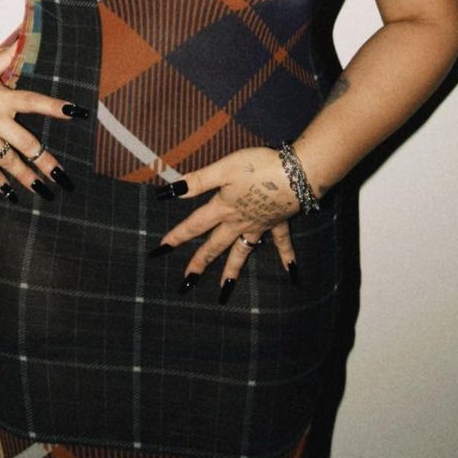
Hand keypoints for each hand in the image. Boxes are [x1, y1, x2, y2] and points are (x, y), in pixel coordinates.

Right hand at [0, 39, 89, 200]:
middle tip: (63, 176)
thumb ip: (4, 58)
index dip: (55, 106)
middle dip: (46, 161)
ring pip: (10, 162)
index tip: (77, 113)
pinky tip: (12, 195)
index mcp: (2, 98)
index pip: (34, 102)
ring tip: (45, 192)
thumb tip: (21, 38)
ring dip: (28, 178)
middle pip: (26, 143)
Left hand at [151, 146, 300, 299]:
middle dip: (200, 263)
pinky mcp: (279, 221)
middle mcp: (239, 222)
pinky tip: (292, 274)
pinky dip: (287, 258)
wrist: (297, 174)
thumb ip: (199, 181)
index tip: (160, 249)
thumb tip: (171, 192)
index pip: (195, 225)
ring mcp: (259, 225)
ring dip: (233, 271)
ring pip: (243, 252)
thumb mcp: (224, 168)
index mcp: (223, 208)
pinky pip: (282, 244)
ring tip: (224, 291)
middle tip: (186, 283)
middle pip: (215, 245)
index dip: (177, 236)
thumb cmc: (258, 167)